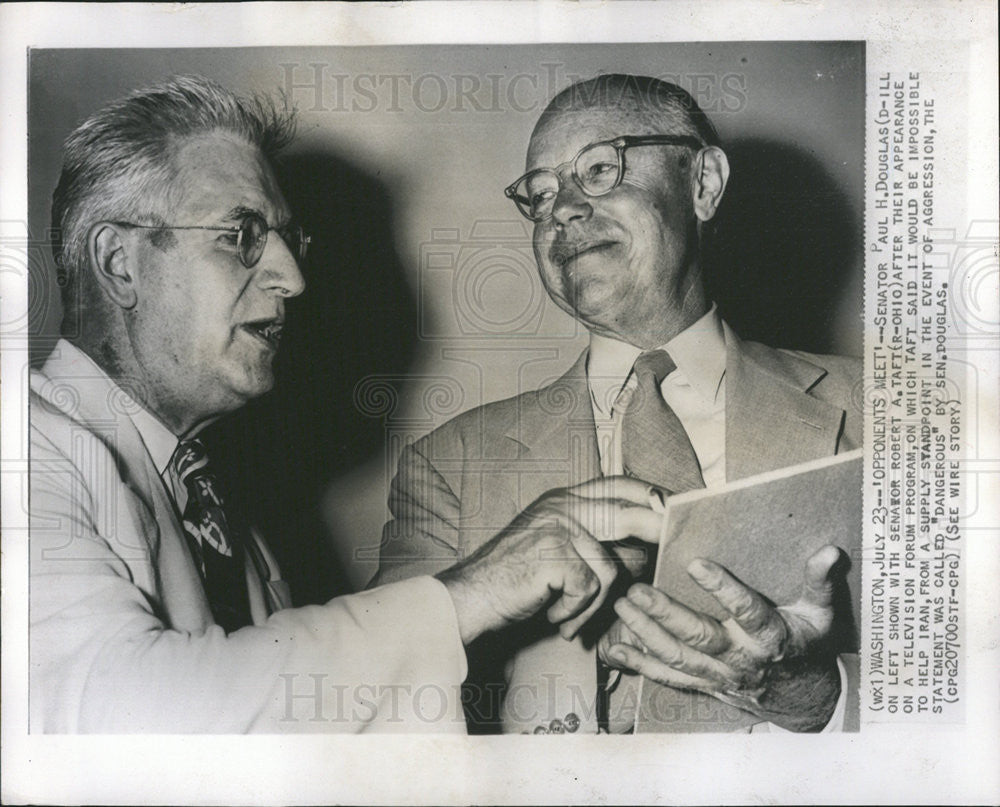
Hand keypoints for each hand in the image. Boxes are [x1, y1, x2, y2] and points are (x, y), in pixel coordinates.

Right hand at [437, 477, 662, 644]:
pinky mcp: (553, 553)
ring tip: (568, 616)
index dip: (651, 493)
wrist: (471, 598)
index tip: (675, 506)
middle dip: (658, 531)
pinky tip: (554, 616)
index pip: (618, 484)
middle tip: (674, 547)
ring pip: (610, 569)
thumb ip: (598, 545)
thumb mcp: (561, 553)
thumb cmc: (515, 581)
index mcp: (564, 499)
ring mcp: (557, 526)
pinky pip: (589, 589)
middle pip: (629, 514)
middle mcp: (562, 505)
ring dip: (593, 605)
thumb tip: (647, 553)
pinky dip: (575, 612)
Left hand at [598, 545, 843, 731]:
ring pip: (678, 658)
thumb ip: (820, 582)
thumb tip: (829, 551)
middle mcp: (742, 658)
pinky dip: (641, 665)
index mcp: (771, 637)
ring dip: (646, 634)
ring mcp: (720, 675)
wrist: (804, 699)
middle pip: (699, 637)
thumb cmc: (808, 646)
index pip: (747, 611)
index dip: (723, 589)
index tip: (696, 563)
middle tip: (637, 590)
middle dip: (665, 614)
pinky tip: (615, 649)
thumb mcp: (822, 615)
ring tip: (623, 607)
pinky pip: (669, 678)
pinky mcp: (704, 685)